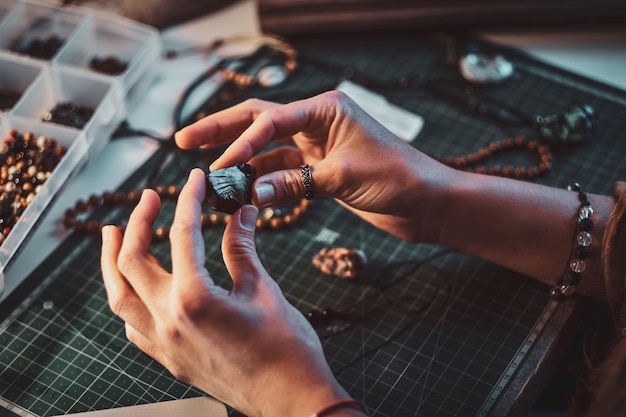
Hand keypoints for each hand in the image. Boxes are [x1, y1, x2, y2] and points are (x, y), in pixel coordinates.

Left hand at [100, 169, 353, 415]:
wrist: (291, 399)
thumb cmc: (286, 348)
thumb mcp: (263, 289)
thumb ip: (243, 248)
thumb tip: (241, 213)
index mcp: (194, 298)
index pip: (182, 234)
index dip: (188, 199)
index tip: (194, 180)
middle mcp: (168, 321)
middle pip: (132, 261)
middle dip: (137, 223)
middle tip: (147, 198)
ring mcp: (164, 344)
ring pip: (118, 295)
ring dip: (112, 261)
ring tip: (113, 235)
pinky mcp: (169, 359)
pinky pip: (132, 325)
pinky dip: (127, 298)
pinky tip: (136, 287)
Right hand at [175, 90, 454, 241]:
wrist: (427, 202)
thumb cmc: (399, 179)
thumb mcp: (345, 177)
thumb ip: (298, 184)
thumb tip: (253, 193)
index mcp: (326, 109)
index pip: (271, 119)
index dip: (240, 142)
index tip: (218, 166)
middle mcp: (318, 122)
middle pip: (260, 121)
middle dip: (223, 131)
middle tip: (185, 141)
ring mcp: (317, 145)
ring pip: (268, 149)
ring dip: (243, 163)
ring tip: (214, 179)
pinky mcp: (320, 169)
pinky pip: (284, 172)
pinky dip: (265, 182)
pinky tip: (247, 193)